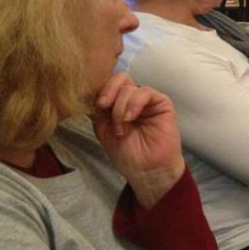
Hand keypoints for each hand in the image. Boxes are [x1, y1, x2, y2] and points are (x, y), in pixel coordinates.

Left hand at [93, 73, 184, 209]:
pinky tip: (130, 118)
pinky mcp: (161, 103)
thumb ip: (97, 111)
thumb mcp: (103, 130)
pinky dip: (134, 103)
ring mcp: (147, 100)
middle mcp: (132, 99)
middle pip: (118, 79)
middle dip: (108, 92)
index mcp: (117, 104)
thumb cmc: (127, 154)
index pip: (107, 85)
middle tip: (102, 107)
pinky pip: (145, 92)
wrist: (146, 170)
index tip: (92, 105)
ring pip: (129, 87)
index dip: (98, 91)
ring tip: (121, 128)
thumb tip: (87, 93)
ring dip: (120, 108)